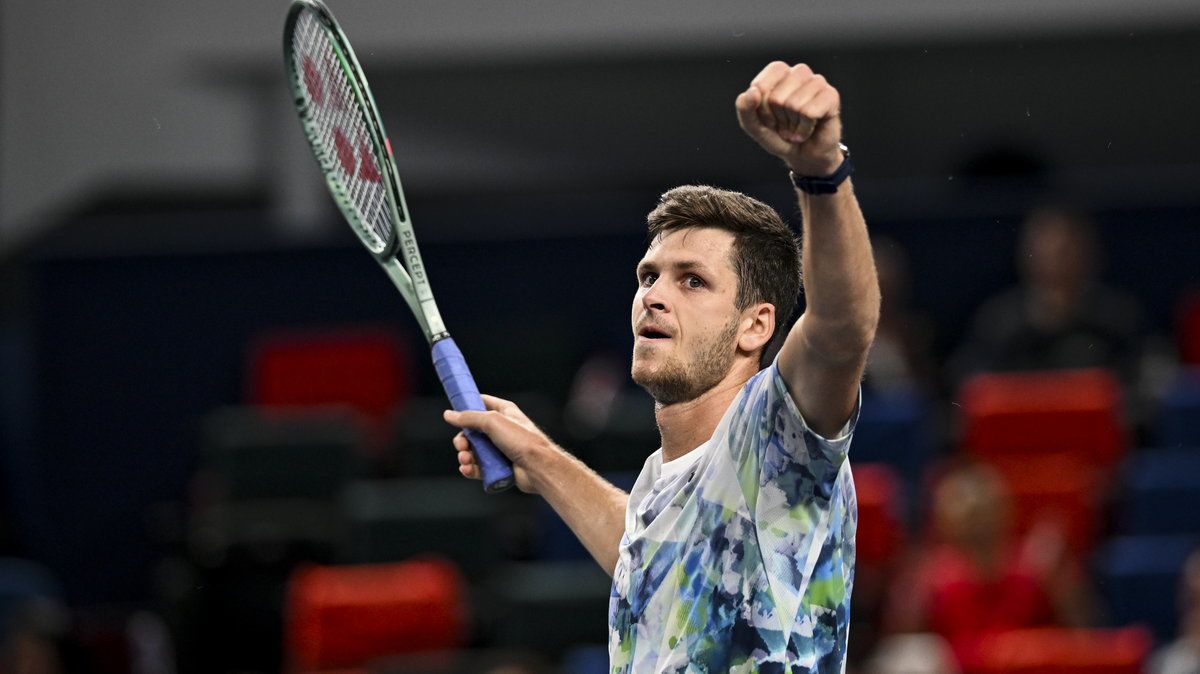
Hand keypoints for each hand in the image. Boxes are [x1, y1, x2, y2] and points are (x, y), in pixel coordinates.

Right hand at [443, 394, 547, 493]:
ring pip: (474, 451)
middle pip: (472, 431)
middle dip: (462, 440)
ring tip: (466, 461)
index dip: (467, 405)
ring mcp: (500, 448)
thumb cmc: (522, 440)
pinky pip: (479, 466)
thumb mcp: (493, 421)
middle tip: (461, 446)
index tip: (453, 411)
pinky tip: (467, 470)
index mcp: (503, 412)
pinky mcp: (499, 466)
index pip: (481, 402)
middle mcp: (501, 429)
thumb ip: (469, 418)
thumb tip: (449, 414)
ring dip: (465, 456)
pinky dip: (471, 468)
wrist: (539, 467)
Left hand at [735, 61, 843, 176]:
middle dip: (778, 119)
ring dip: (792, 124)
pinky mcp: (831, 95)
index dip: (762, 109)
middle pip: (776, 98)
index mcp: (778, 73)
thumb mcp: (754, 126)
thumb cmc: (779, 135)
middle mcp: (798, 72)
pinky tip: (808, 129)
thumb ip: (745, 109)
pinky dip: (805, 128)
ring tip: (796, 126)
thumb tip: (752, 92)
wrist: (803, 155)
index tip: (768, 116)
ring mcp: (817, 82)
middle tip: (785, 124)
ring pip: (794, 105)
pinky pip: (810, 112)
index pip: (761, 85)